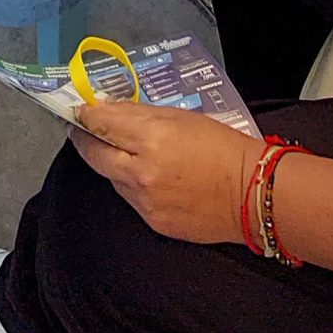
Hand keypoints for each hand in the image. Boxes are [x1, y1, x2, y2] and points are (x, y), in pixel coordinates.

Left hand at [72, 102, 262, 245]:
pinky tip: (150, 178)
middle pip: (94, 154)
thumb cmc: (224, 147)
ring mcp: (144, 202)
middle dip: (84, 140)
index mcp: (151, 139)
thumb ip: (142, 115)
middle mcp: (141, 173)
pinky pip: (130, 199)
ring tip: (127, 154)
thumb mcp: (183, 117)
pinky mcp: (152, 222)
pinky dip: (132, 186)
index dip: (86, 115)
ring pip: (111, 179)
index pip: (101, 124)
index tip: (80, 110)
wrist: (252, 194)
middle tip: (83, 130)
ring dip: (112, 164)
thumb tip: (110, 110)